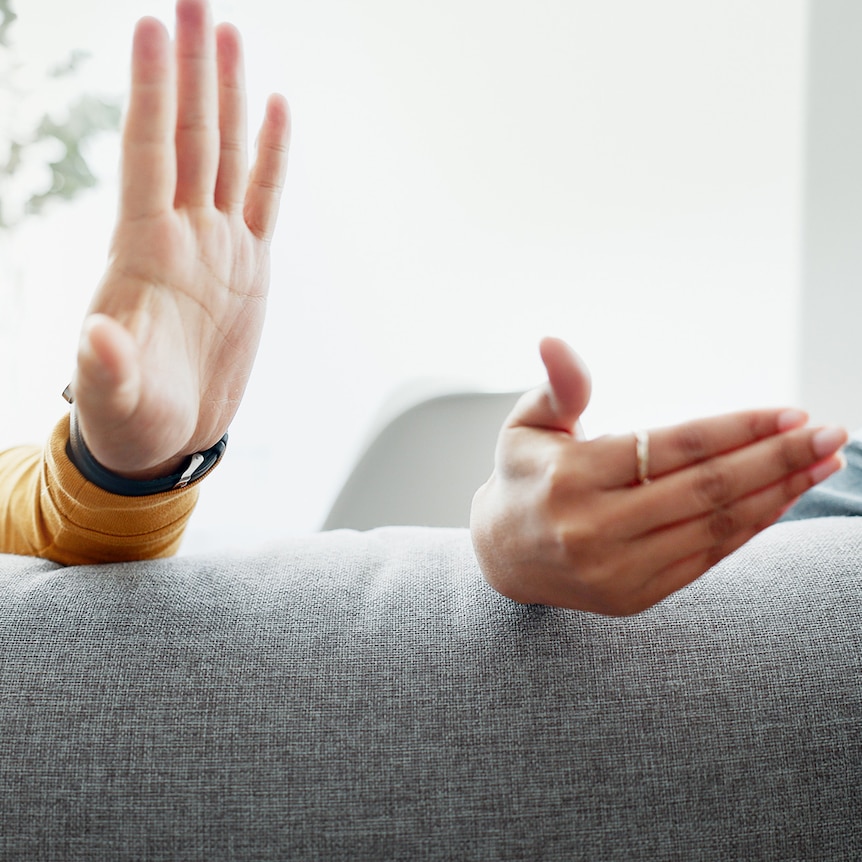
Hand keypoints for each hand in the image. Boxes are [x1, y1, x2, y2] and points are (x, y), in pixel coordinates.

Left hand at [70, 0, 289, 478]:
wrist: (170, 434)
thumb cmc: (132, 419)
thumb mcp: (113, 401)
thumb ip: (104, 367)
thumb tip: (94, 338)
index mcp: (143, 253)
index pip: (148, 154)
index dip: (151, 93)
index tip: (151, 27)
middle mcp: (181, 236)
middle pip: (189, 135)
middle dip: (191, 68)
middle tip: (195, 0)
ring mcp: (217, 247)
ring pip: (225, 155)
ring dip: (227, 94)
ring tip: (228, 33)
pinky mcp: (250, 267)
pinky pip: (264, 199)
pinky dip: (273, 156)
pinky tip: (276, 109)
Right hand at [470, 337, 847, 614]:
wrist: (501, 556)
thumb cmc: (524, 477)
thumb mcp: (526, 425)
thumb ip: (558, 386)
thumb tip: (554, 340)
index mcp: (571, 476)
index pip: (673, 446)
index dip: (739, 429)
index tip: (792, 413)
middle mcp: (594, 527)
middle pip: (706, 488)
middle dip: (777, 459)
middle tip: (832, 435)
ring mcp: (616, 569)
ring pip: (715, 526)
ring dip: (778, 494)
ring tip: (822, 466)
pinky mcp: (633, 596)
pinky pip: (707, 559)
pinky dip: (750, 528)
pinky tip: (781, 500)